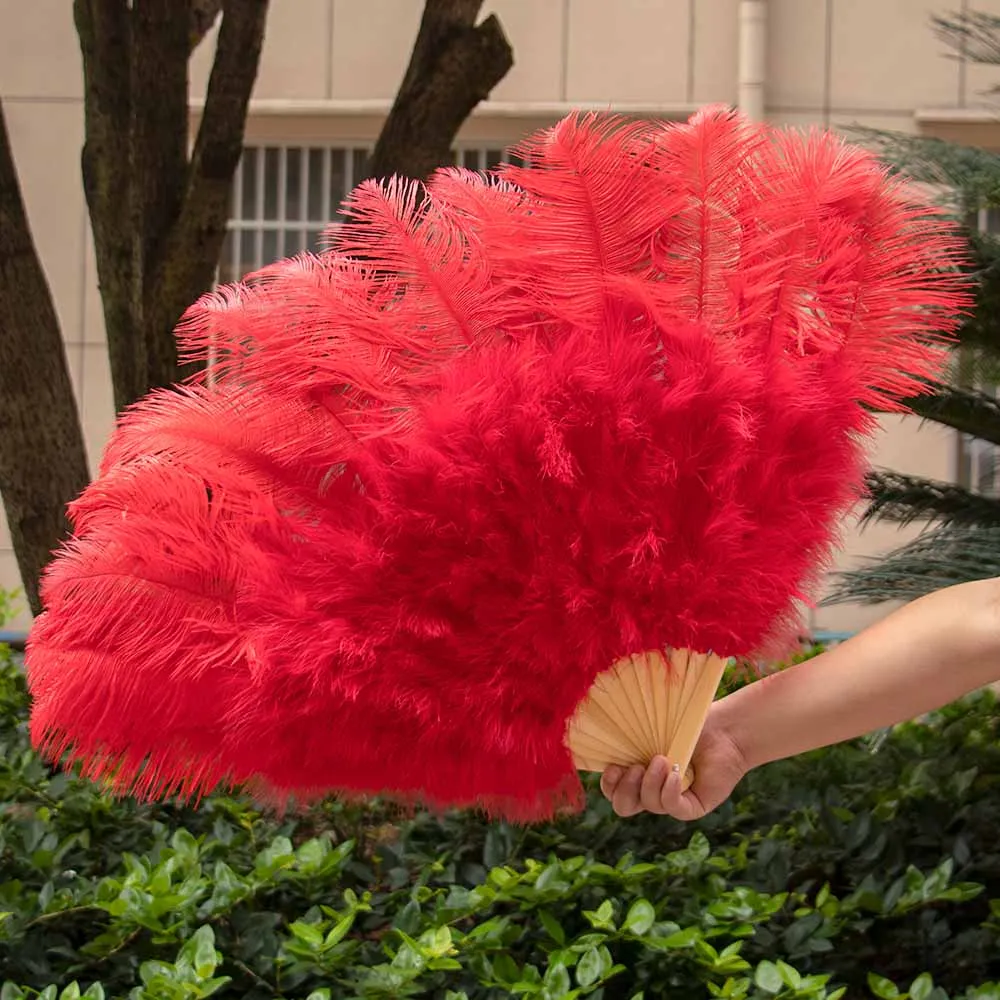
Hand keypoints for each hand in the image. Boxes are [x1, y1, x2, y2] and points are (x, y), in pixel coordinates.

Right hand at [600, 705, 748, 819]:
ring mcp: (672, 800)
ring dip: (651, 783)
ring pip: (650, 805)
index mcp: (638, 773)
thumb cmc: (689, 724)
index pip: (613, 790)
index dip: (608, 784)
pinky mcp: (693, 807)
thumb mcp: (653, 729)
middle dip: (623, 790)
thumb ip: (631, 734)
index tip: (612, 766)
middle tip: (635, 768)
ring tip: (662, 760)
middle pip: (624, 807)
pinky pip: (673, 808)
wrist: (725, 729)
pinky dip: (670, 791)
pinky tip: (676, 772)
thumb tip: (607, 728)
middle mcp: (653, 790)